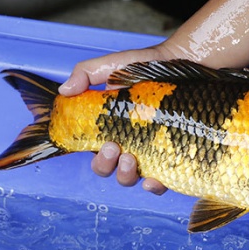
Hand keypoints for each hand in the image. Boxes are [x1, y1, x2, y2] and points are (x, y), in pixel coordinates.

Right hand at [59, 45, 179, 194]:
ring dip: (125, 175)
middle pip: (109, 168)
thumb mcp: (113, 65)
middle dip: (106, 164)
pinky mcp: (172, 154)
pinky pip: (161, 181)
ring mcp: (150, 150)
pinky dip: (155, 187)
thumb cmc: (148, 66)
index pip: (95, 151)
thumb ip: (85, 73)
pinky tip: (153, 180)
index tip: (103, 144)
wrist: (183, 62)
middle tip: (114, 147)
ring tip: (130, 159)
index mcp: (111, 127)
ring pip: (131, 177)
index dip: (96, 156)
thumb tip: (65, 90)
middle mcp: (129, 142)